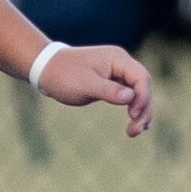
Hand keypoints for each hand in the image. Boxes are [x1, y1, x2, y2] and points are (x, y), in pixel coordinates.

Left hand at [35, 43, 156, 136]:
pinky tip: (135, 123)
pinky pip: (130, 96)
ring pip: (138, 93)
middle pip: (143, 87)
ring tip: (134, 132)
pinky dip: (133, 109)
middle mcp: (121, 64)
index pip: (141, 78)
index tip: (133, 116)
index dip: (142, 97)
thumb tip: (131, 97)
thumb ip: (108, 90)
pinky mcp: (113, 82)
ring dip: (140, 112)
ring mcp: (118, 73)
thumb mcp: (84, 84)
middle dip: (144, 109)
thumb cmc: (63, 75)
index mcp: (118, 59)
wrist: (47, 69)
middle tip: (136, 131)